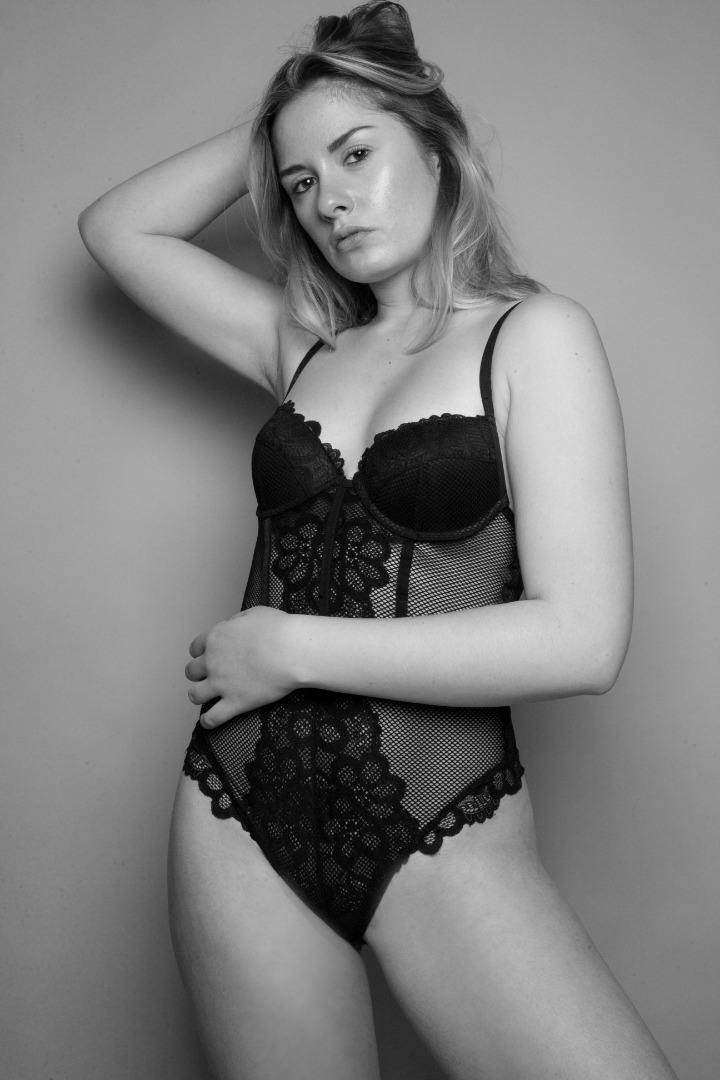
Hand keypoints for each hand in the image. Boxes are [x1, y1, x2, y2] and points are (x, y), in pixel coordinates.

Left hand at [185, 607, 296, 728]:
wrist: (291, 651)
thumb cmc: (278, 629)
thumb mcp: (253, 614)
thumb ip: (236, 622)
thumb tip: (232, 627)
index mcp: (216, 638)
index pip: (195, 648)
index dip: (200, 653)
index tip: (208, 656)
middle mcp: (213, 662)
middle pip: (191, 671)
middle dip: (198, 674)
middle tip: (209, 676)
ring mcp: (221, 684)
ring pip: (195, 695)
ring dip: (198, 696)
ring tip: (205, 697)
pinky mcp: (235, 702)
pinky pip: (212, 718)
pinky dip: (208, 721)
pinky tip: (208, 722)